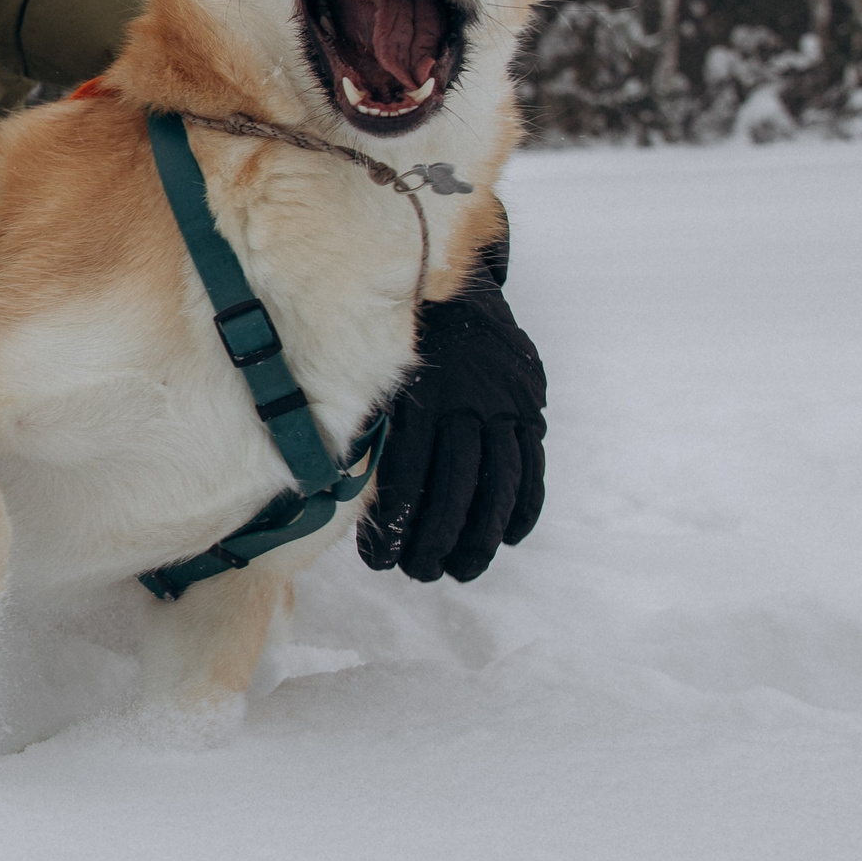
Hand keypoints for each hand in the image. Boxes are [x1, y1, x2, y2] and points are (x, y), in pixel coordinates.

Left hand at [359, 267, 547, 581]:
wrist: (454, 287)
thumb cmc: (396, 345)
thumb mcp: (377, 371)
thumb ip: (367, 420)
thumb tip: (328, 483)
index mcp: (421, 395)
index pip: (411, 473)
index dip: (398, 522)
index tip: (380, 558)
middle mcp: (467, 401)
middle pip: (456, 487)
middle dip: (436, 539)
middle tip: (420, 572)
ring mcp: (504, 406)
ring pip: (497, 484)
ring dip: (480, 536)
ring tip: (460, 569)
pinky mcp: (529, 407)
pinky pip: (532, 466)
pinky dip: (523, 507)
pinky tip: (509, 538)